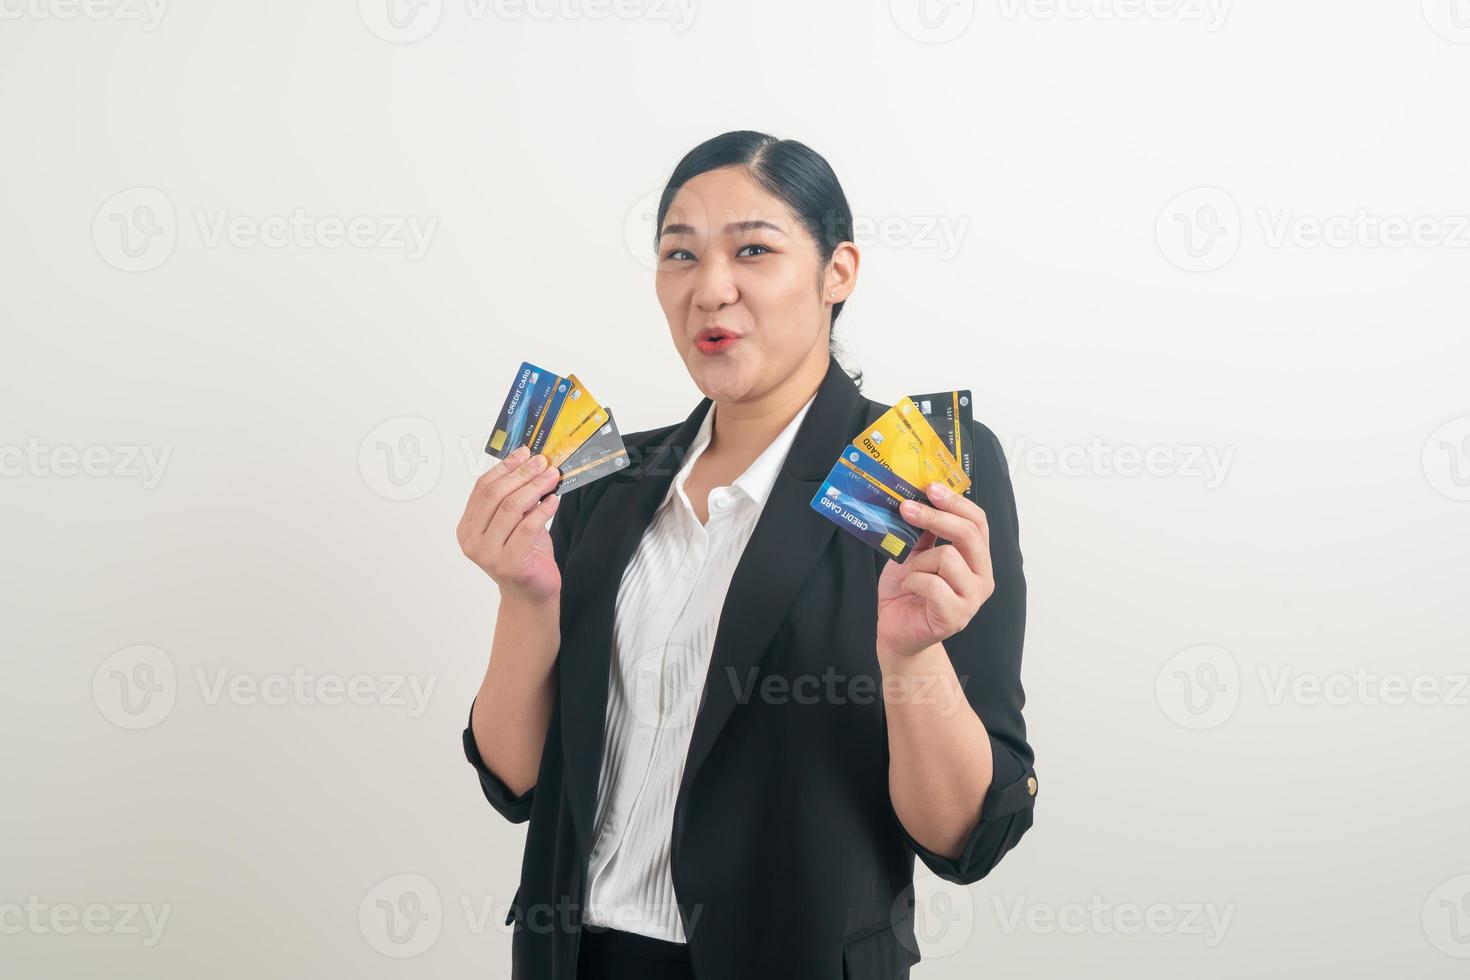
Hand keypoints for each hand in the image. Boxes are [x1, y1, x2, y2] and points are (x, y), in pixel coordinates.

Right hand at [456, 446, 564, 606]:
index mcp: (467, 527)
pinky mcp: (509, 563)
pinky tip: (554, 499)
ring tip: (551, 476)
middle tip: (542, 461)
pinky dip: (543, 510)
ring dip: (534, 487)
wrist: (531, 594)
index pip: (482, 488)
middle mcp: (472, 540)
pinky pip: (528, 528)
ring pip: (511, 508)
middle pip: (495, 495)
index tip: (523, 453)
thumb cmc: (524, 556)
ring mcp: (488, 554)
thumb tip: (531, 465)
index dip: (504, 467)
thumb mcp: (516, 523)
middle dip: (521, 474)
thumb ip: (516, 499)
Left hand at [876, 483, 993, 659]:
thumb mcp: (913, 553)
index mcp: (976, 559)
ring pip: (948, 558)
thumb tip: (919, 499)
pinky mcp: (956, 616)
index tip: (931, 487)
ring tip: (910, 574)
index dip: (956, 502)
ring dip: (919, 562)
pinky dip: (913, 581)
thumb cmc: (907, 592)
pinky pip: (933, 584)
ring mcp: (972, 599)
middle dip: (936, 517)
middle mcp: (982, 577)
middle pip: (969, 534)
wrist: (896, 631)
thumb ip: (923, 533)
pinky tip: (909, 589)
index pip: (978, 522)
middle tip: (907, 507)